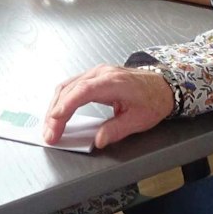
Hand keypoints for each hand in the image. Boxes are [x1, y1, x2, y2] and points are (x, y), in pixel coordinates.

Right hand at [44, 64, 175, 148]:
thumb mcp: (139, 120)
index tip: (55, 121)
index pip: (82, 91)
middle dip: (55, 113)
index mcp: (113, 82)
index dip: (66, 106)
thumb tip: (98, 140)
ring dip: (55, 107)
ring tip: (50, 127)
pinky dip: (61, 101)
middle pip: (69, 90)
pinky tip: (57, 113)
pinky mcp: (93, 76)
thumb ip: (117, 130)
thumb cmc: (153, 100)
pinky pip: (71, 86)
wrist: (163, 85)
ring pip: (66, 87)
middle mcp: (100, 73)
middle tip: (50, 134)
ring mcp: (95, 73)